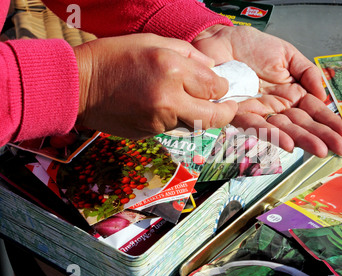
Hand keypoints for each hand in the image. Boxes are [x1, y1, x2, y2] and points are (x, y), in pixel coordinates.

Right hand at [74, 33, 237, 138]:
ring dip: (197, 114)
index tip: (222, 87)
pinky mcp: (149, 134)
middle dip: (226, 112)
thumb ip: (189, 53)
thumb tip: (213, 69)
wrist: (78, 86)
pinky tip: (161, 106)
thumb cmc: (113, 57)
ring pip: (194, 124)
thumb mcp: (152, 42)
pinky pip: (174, 128)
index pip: (215, 87)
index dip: (223, 88)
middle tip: (229, 108)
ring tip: (185, 100)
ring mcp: (159, 121)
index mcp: (172, 69)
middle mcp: (169, 99)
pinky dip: (176, 119)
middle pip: (214, 117)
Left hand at [192, 25, 341, 156]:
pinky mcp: (238, 112)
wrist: (222, 39)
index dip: (330, 124)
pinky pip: (257, 125)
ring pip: (284, 129)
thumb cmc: (252, 46)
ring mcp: (260, 111)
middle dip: (322, 137)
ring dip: (303, 140)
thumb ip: (308, 73)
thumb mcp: (288, 55)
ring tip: (321, 150)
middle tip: (340, 149)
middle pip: (302, 124)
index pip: (314, 112)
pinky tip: (289, 143)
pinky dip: (272, 134)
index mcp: (291, 94)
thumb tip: (323, 96)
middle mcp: (277, 107)